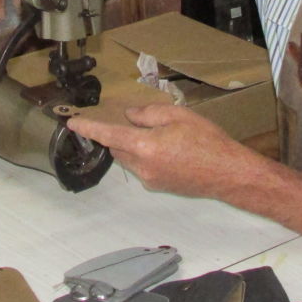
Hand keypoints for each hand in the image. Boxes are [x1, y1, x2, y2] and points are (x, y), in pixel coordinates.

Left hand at [68, 103, 249, 199]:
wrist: (229, 173)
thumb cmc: (207, 141)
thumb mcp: (178, 116)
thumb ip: (148, 114)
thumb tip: (130, 116)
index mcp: (144, 146)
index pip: (108, 135)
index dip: (88, 129)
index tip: (72, 124)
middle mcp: (142, 166)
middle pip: (118, 148)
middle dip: (120, 135)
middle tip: (137, 122)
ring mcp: (150, 180)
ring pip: (129, 159)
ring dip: (133, 146)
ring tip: (158, 135)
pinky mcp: (159, 186)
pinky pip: (143, 168)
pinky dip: (146, 156)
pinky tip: (169, 149)